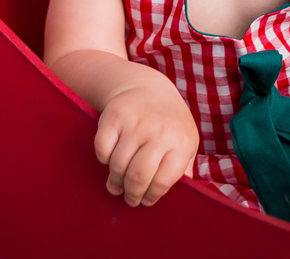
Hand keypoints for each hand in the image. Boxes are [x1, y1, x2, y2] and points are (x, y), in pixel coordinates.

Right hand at [94, 82, 199, 206]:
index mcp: (181, 142)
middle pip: (138, 177)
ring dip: (116, 181)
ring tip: (118, 185)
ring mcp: (136, 123)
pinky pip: (102, 150)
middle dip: (132, 194)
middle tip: (130, 200)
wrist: (148, 88)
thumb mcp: (186, 142)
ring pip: (118, 165)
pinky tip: (110, 160)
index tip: (146, 201)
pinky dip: (104, 160)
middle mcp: (159, 131)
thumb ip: (184, 168)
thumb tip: (184, 195)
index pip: (163, 181)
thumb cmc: (169, 123)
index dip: (152, 196)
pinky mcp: (114, 116)